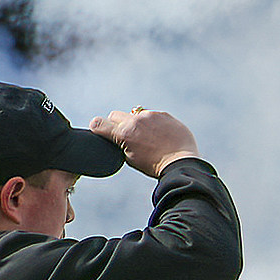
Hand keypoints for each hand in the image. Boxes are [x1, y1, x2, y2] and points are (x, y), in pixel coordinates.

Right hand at [87, 108, 201, 176]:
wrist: (181, 163)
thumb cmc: (155, 165)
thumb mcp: (130, 158)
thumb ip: (120, 143)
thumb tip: (116, 136)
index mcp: (124, 133)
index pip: (98, 123)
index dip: (98, 127)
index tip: (101, 130)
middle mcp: (135, 121)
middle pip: (115, 115)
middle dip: (117, 124)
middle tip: (127, 135)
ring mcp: (151, 116)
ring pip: (135, 114)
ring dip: (137, 122)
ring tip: (148, 137)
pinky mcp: (165, 115)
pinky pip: (153, 115)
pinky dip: (153, 123)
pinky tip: (161, 134)